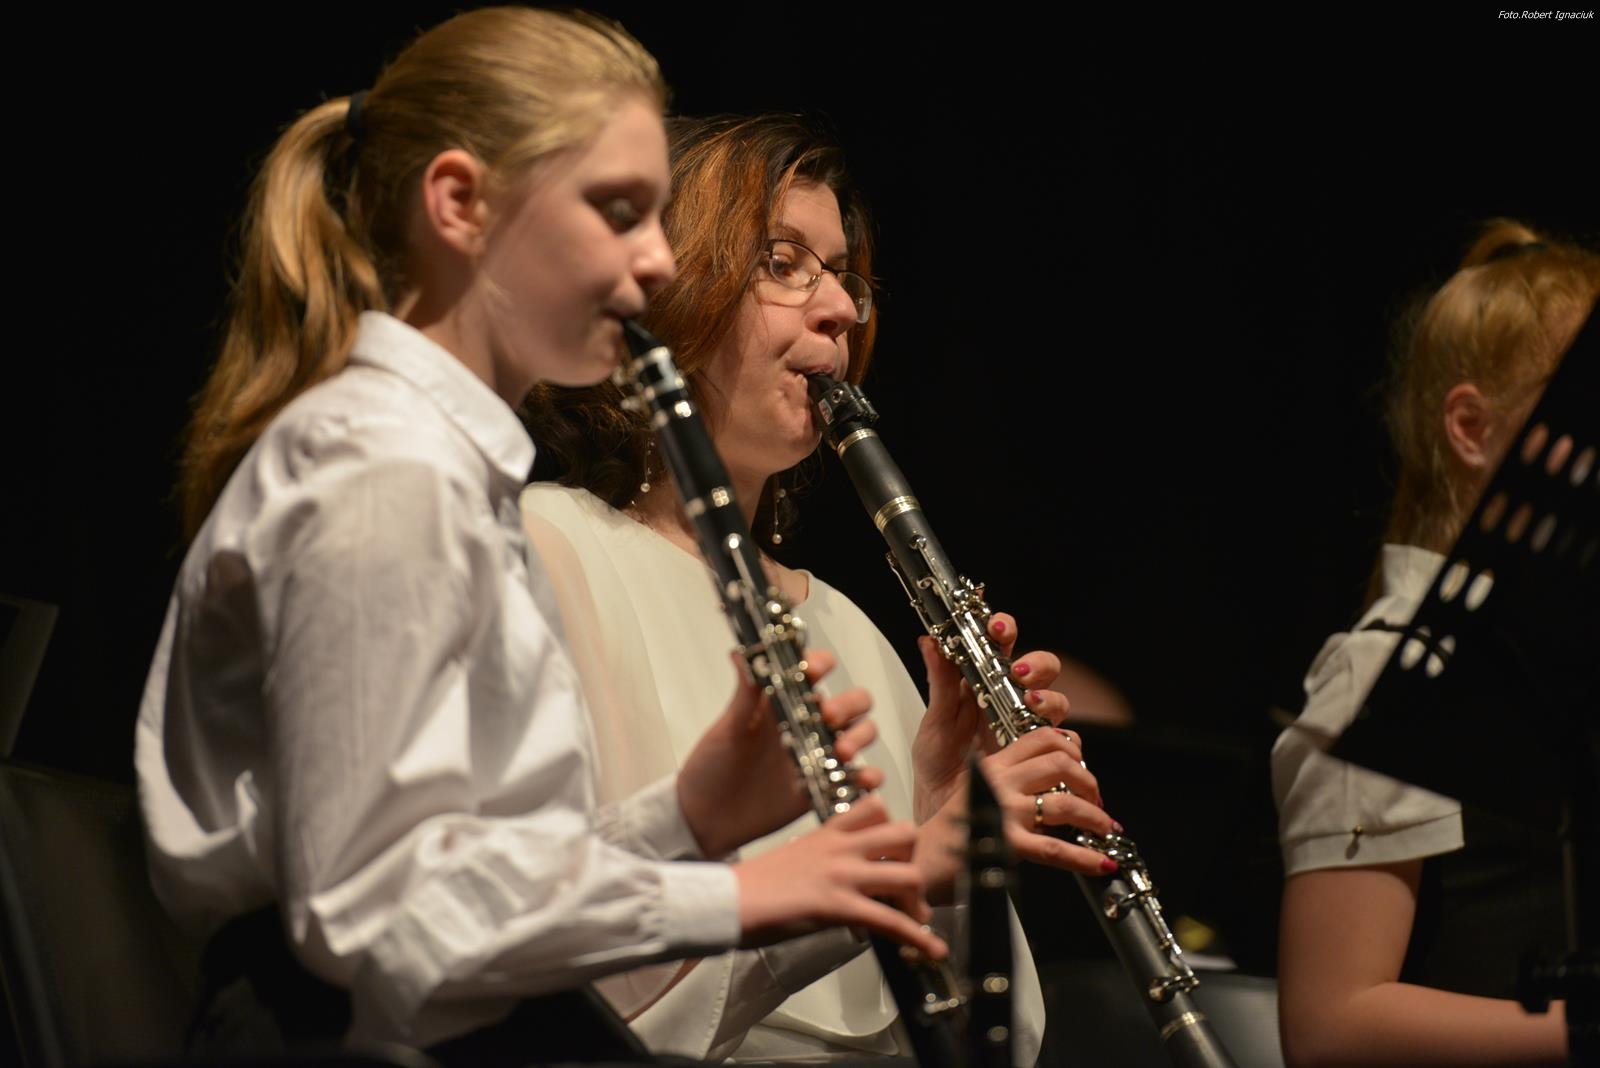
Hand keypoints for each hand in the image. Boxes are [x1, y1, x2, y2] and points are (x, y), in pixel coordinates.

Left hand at [679, 648, 881, 859]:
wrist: (706, 819)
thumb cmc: (712, 767)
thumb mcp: (728, 729)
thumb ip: (744, 694)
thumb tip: (741, 652)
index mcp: (785, 702)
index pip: (816, 670)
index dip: (822, 664)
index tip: (815, 671)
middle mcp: (808, 724)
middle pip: (853, 701)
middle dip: (849, 704)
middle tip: (828, 716)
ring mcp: (820, 755)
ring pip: (863, 733)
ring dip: (861, 736)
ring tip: (842, 751)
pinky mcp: (825, 786)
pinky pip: (860, 777)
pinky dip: (868, 776)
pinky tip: (859, 779)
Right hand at [732, 795, 946, 959]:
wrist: (727, 900)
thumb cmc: (752, 885)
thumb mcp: (795, 857)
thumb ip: (823, 858)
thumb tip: (840, 879)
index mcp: (828, 832)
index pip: (876, 807)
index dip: (892, 827)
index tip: (893, 852)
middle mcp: (841, 848)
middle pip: (905, 834)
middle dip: (915, 860)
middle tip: (906, 887)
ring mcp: (842, 876)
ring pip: (908, 875)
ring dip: (918, 902)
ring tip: (916, 920)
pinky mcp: (838, 907)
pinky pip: (891, 921)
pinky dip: (919, 938)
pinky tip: (933, 951)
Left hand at [911, 612, 1071, 823]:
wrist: (944, 806)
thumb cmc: (937, 762)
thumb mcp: (934, 722)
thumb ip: (939, 683)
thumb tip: (931, 642)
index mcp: (983, 682)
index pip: (1001, 644)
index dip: (1005, 628)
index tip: (997, 626)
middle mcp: (1011, 699)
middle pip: (1041, 667)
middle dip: (1036, 664)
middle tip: (1020, 672)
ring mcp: (1029, 725)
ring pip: (1056, 700)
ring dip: (1048, 698)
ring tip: (1031, 705)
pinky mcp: (1041, 753)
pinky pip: (1065, 741)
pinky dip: (1063, 739)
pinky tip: (1050, 741)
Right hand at [915, 727, 1114, 900]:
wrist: (919, 860)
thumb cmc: (948, 834)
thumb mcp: (975, 793)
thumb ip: (1008, 786)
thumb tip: (1050, 792)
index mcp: (993, 766)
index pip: (1042, 738)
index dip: (1073, 749)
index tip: (1083, 769)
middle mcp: (999, 781)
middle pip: (1060, 762)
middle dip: (1089, 781)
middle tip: (1096, 801)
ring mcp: (1002, 811)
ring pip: (1065, 802)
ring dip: (1094, 817)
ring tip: (1105, 829)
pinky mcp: (1005, 843)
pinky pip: (1055, 849)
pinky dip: (1084, 858)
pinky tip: (1101, 864)